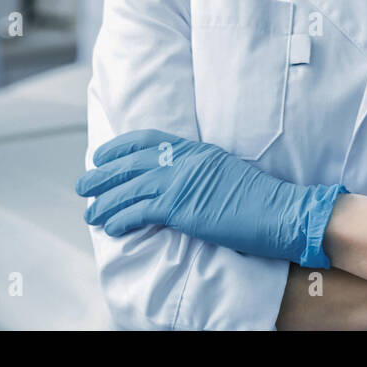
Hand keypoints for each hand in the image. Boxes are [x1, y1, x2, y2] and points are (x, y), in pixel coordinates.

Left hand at [76, 129, 346, 267]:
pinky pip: (139, 211)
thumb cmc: (260, 200)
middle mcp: (184, 161)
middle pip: (131, 163)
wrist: (282, 211)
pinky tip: (110, 226)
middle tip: (84, 185)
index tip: (101, 155)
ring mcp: (182, 182)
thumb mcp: (225, 172)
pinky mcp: (181, 207)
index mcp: (196, 150)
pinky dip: (120, 218)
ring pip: (130, 189)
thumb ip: (200, 172)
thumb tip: (182, 182)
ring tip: (90, 212)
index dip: (120, 147)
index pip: (148, 140)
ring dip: (105, 201)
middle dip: (103, 175)